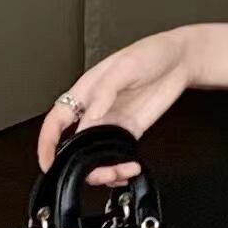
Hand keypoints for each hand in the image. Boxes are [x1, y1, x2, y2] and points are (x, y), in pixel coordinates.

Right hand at [36, 28, 199, 185]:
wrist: (180, 60)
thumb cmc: (150, 54)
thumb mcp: (125, 67)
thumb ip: (106, 91)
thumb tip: (92, 114)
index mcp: (85, 93)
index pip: (56, 121)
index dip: (47, 144)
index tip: (48, 162)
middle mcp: (95, 111)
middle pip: (75, 145)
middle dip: (81, 165)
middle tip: (97, 173)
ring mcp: (112, 122)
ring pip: (96, 155)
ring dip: (104, 171)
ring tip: (120, 172)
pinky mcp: (130, 130)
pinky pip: (117, 155)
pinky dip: (120, 168)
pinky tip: (129, 169)